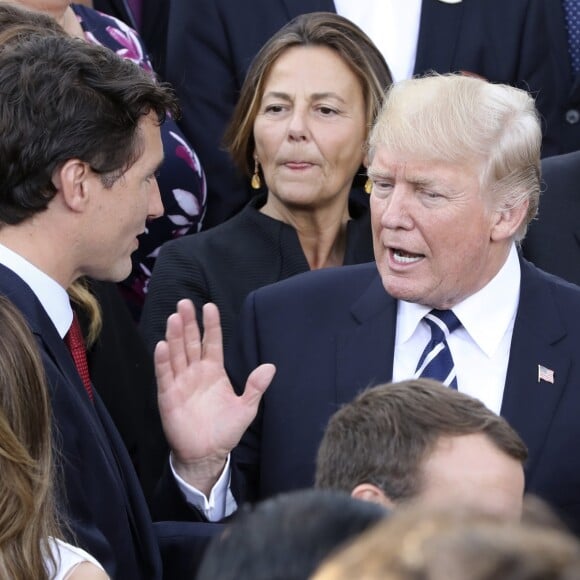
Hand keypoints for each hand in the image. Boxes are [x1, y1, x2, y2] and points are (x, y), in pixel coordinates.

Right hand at [154, 300, 274, 494]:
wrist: (207, 454)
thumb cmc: (225, 430)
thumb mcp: (246, 408)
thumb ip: (255, 387)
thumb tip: (271, 367)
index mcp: (214, 371)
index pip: (212, 342)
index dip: (211, 325)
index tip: (210, 306)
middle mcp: (196, 372)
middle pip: (191, 342)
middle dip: (189, 323)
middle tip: (184, 303)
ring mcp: (181, 382)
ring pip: (177, 354)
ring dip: (175, 336)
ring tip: (174, 317)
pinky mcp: (168, 396)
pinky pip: (165, 375)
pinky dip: (163, 361)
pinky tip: (162, 345)